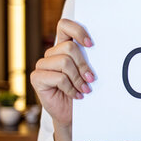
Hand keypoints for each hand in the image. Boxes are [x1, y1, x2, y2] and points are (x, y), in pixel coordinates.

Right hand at [30, 19, 93, 140]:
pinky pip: (58, 78)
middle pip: (69, 48)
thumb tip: (104, 47)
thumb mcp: (88, 71)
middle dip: (84, 65)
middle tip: (91, 78)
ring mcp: (42, 65)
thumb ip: (89, 59)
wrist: (73, 114)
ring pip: (64, 62)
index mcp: (63, 46)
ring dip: (78, 79)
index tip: (91, 44)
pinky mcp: (37, 78)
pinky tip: (76, 95)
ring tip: (85, 89)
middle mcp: (51, 54)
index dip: (77, 31)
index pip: (64, 26)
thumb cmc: (83, 90)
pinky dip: (71, 88)